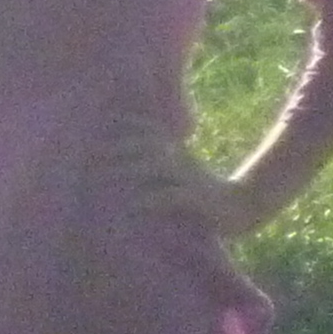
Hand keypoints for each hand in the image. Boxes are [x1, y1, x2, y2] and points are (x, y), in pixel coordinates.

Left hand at [97, 119, 272, 238]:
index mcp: (174, 152)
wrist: (244, 207)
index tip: (96, 127)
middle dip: (116, 147)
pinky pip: (169, 197)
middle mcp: (179, 160)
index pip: (147, 130)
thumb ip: (155, 161)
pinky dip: (149, 199)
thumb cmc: (203, 192)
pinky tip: (131, 206)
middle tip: (87, 155)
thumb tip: (121, 162)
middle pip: (146, 144)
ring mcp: (188, 178)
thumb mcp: (180, 171)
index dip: (123, 125)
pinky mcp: (195, 200)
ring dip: (127, 169)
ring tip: (101, 176)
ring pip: (155, 166)